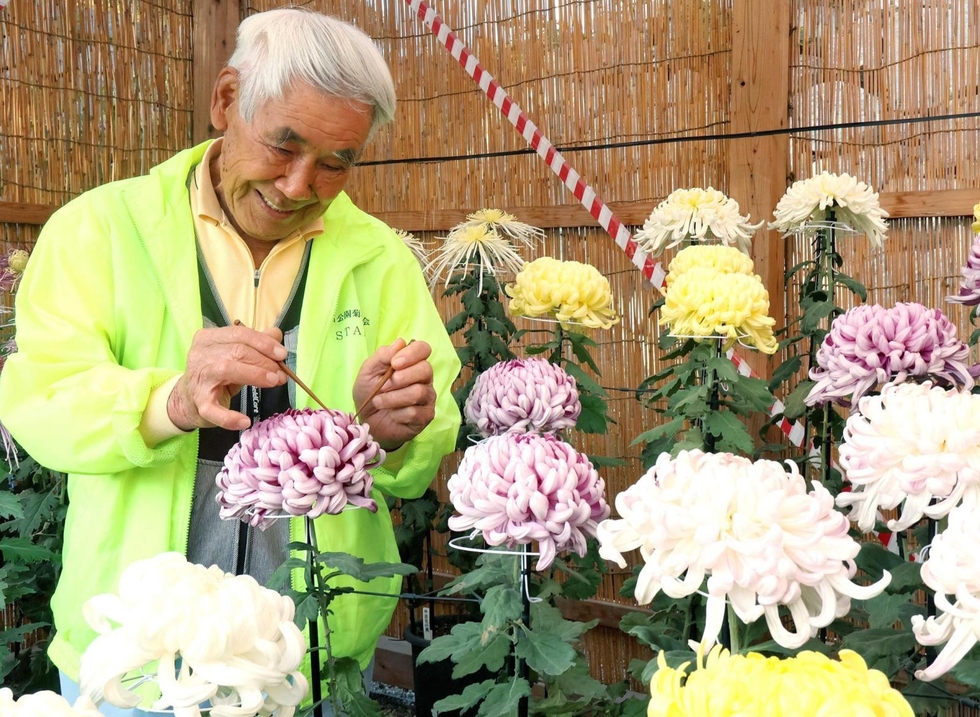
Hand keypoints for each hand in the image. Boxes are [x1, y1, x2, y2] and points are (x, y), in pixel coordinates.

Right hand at [168, 325, 287, 430]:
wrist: (189, 399)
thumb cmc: (217, 373)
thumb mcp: (235, 355)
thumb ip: (256, 344)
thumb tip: (276, 334)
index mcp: (209, 338)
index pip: (239, 334)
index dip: (263, 343)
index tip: (282, 354)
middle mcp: (200, 355)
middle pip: (237, 351)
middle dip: (264, 361)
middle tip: (281, 373)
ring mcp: (198, 379)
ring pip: (227, 370)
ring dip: (255, 375)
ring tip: (274, 382)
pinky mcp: (199, 403)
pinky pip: (214, 410)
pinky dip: (230, 417)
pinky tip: (245, 421)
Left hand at [353, 339, 435, 449]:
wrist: (366, 421)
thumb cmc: (369, 393)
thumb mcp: (368, 372)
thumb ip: (382, 356)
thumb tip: (400, 343)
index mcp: (411, 363)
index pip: (423, 349)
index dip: (412, 353)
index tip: (395, 363)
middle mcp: (423, 378)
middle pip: (425, 369)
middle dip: (402, 378)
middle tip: (383, 386)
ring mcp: (427, 398)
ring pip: (418, 392)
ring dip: (393, 398)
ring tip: (379, 402)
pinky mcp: (425, 416)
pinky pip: (415, 412)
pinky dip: (397, 414)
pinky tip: (392, 415)